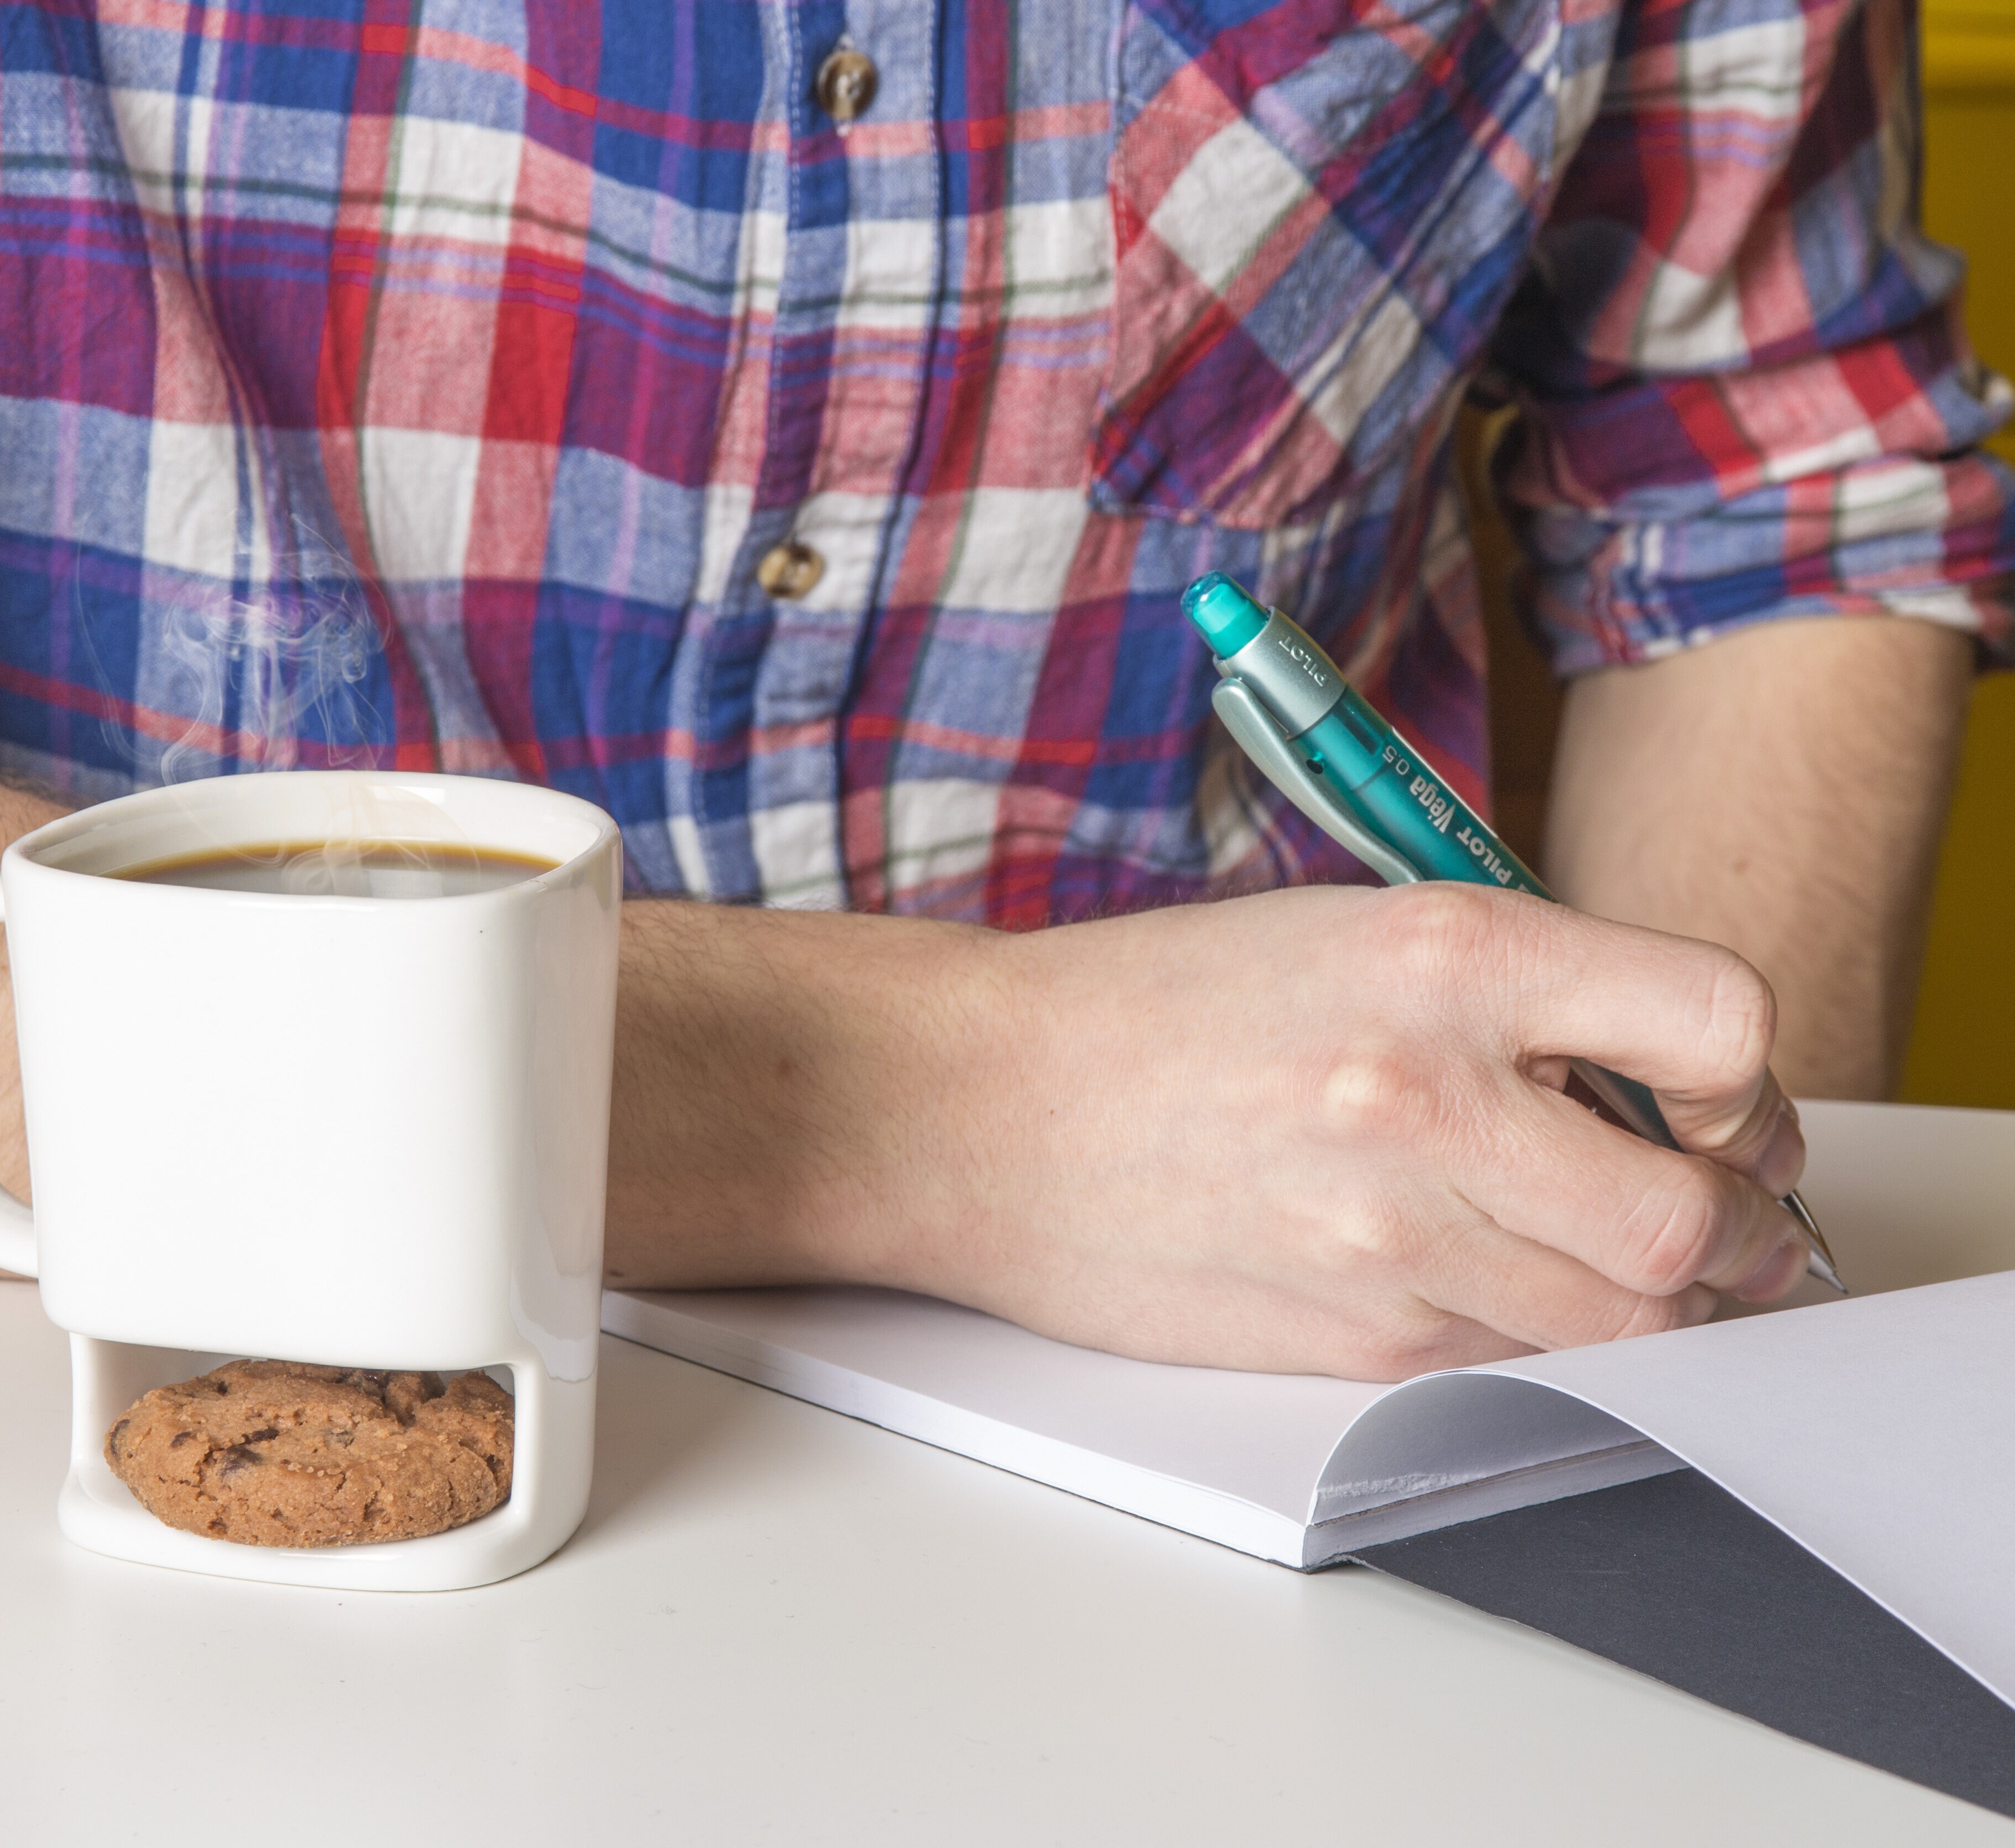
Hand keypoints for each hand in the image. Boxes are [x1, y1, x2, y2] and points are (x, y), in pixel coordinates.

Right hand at [892, 882, 1807, 1378]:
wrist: (979, 1108)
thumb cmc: (1153, 1008)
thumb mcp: (1348, 931)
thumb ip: (1513, 992)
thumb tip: (1658, 1082)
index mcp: (1441, 955)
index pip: (1714, 1022)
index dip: (1745, 1078)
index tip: (1717, 1097)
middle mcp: (1427, 1095)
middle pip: (1694, 1215)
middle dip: (1741, 1228)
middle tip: (1726, 1215)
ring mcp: (1386, 1235)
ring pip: (1625, 1319)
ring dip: (1655, 1298)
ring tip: (1615, 1256)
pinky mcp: (1350, 1340)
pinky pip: (1514, 1361)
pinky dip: (1541, 1334)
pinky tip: (1488, 1278)